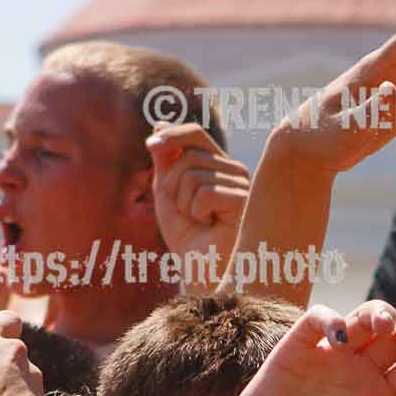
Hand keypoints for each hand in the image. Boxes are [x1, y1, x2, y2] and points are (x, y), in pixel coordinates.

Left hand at [147, 123, 249, 278]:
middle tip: (184, 210)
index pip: (196, 134)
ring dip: (184, 202)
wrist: (201, 270)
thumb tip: (159, 124)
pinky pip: (205, 192)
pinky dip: (197, 212)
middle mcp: (234, 170)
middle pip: (189, 154)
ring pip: (194, 174)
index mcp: (218, 165)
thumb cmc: (187, 236)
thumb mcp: (168, 193)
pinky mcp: (245, 201)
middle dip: (172, 184)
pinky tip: (210, 225)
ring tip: (199, 220)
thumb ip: (165, 161)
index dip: (172, 134)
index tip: (150, 144)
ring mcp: (242, 184)